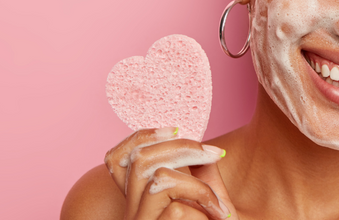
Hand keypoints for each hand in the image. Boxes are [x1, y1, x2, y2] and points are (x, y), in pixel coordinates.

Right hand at [104, 127, 234, 218]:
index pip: (118, 158)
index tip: (177, 127)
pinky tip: (218, 218)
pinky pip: (176, 209)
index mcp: (137, 201)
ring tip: (219, 202)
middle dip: (181, 147)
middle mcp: (131, 214)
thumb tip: (198, 142)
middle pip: (140, 160)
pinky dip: (204, 206)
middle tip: (215, 154)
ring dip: (197, 183)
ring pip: (158, 179)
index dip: (142, 136)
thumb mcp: (204, 201)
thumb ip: (198, 173)